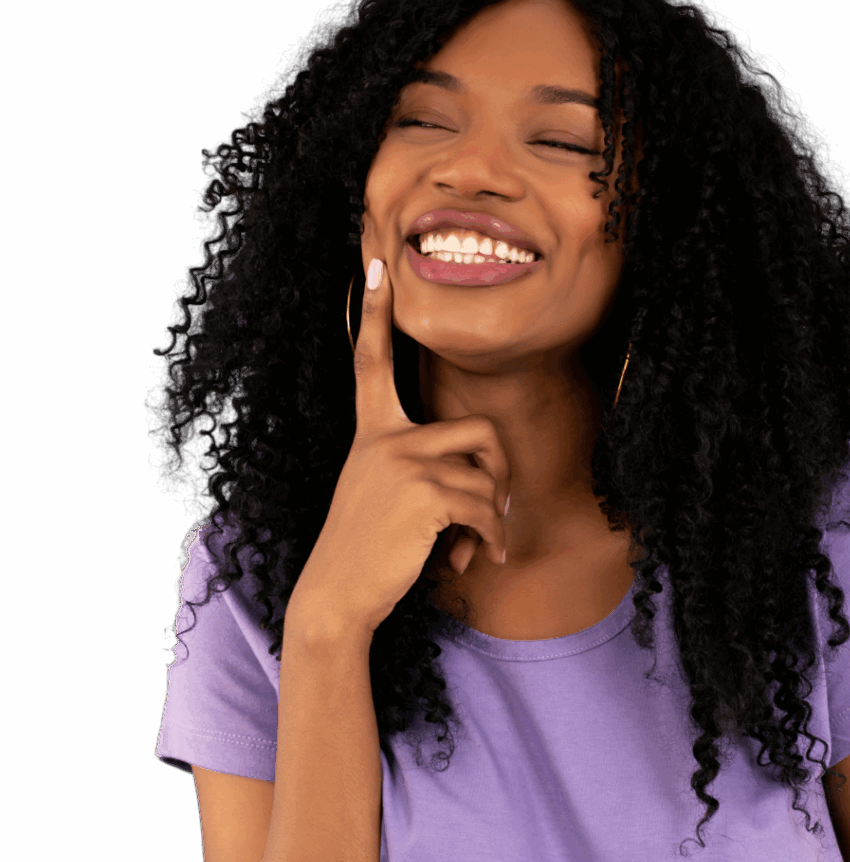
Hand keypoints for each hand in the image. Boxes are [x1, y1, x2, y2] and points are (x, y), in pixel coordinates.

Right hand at [287, 258, 510, 637]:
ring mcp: (404, 462)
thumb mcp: (385, 495)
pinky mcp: (424, 492)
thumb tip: (492, 490)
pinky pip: (484, 506)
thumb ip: (426, 474)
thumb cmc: (367, 548)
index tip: (376, 267)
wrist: (336, 594)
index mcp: (373, 432)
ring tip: (474, 546)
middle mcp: (386, 438)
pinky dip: (491, 537)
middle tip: (496, 507)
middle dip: (501, 473)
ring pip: (486, 476)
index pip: (370, 361)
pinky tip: (475, 560)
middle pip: (481, 429)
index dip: (373, 314)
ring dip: (493, 519)